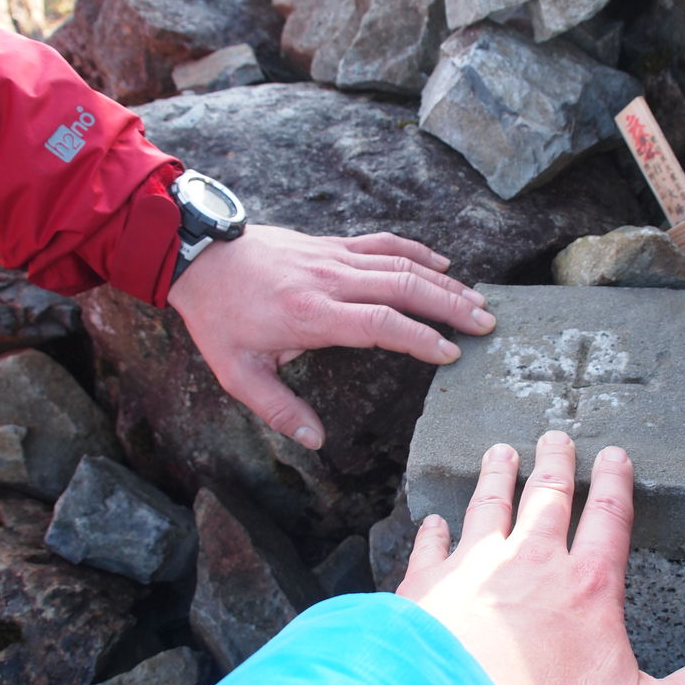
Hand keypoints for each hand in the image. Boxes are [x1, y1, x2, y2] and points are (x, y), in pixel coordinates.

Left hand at [167, 225, 495, 449]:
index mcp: (312, 315)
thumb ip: (279, 409)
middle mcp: (331, 281)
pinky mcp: (332, 245)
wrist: (198, 257)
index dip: (420, 339)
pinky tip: (443, 261)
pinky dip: (417, 250)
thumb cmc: (219, 317)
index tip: (450, 354)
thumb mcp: (237, 373)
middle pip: (405, 288)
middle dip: (451, 306)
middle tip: (486, 323)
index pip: (381, 324)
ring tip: (478, 300)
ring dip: (444, 281)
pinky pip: (384, 243)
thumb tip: (315, 440)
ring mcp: (335, 258)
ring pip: (402, 264)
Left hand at [395, 431, 684, 684]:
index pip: (609, 518)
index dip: (614, 483)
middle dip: (553, 463)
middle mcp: (529, 564)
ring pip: (486, 508)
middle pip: (545, 499)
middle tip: (554, 434)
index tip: (614, 453)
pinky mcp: (423, 593)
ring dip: (495, 478)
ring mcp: (470, 572)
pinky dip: (431, 531)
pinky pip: (430, 549)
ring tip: (499, 452)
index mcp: (589, 588)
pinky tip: (431, 521)